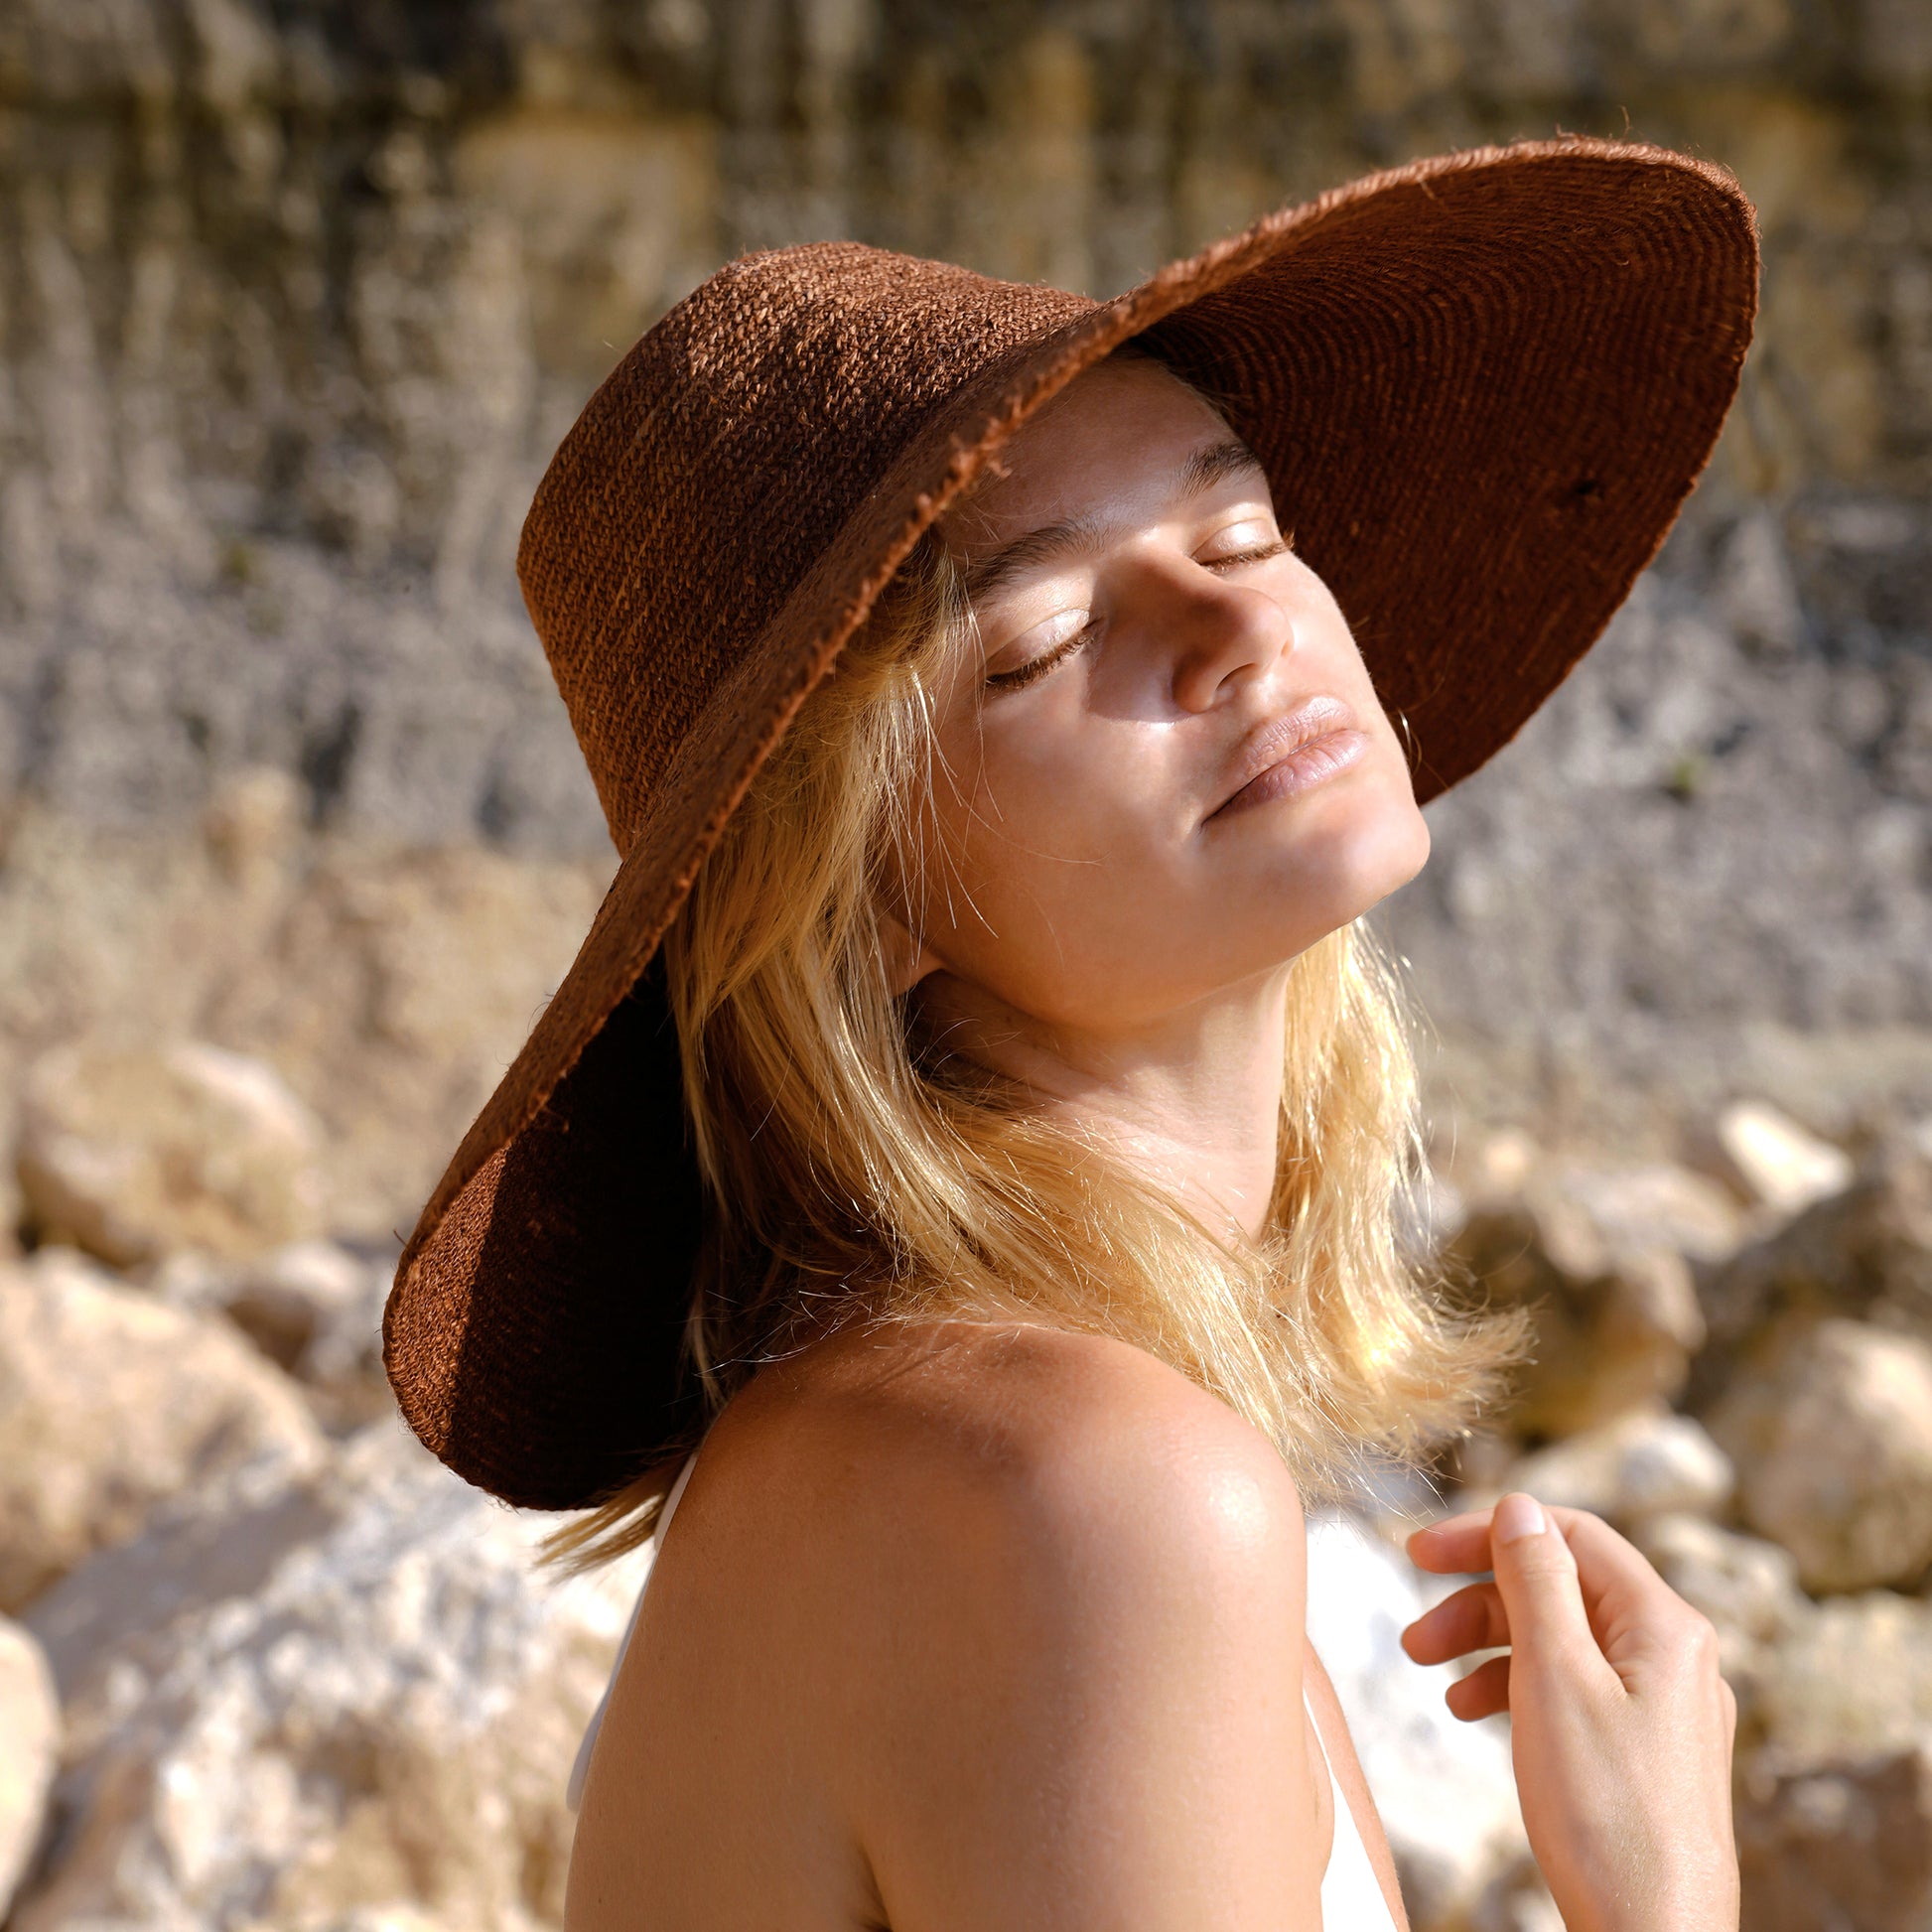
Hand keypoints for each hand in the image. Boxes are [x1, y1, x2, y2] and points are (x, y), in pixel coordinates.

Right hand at [1402, 1494, 1738, 1931]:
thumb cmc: (1609, 1819)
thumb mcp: (1555, 1681)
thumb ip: (1537, 1584)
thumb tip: (1520, 1508)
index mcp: (1665, 1626)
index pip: (1569, 1537)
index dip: (1490, 1534)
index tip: (1419, 1551)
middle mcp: (1674, 1656)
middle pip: (1561, 1589)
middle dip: (1479, 1600)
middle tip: (1412, 1631)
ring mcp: (1665, 1707)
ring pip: (1562, 1641)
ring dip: (1489, 1644)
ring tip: (1429, 1674)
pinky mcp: (1647, 1751)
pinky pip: (1575, 1690)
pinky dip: (1518, 1687)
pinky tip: (1472, 1712)